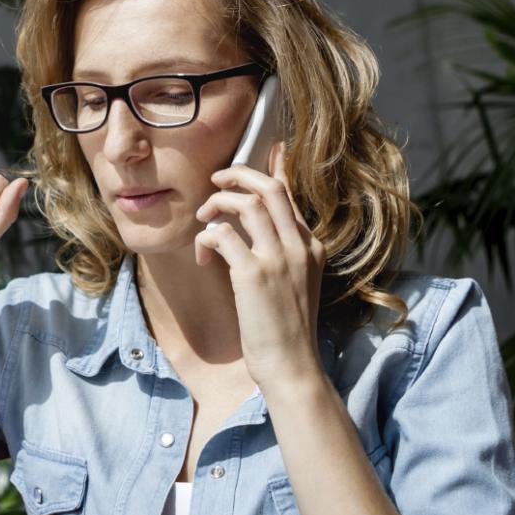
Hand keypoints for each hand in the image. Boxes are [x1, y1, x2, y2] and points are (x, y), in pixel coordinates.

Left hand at [192, 143, 326, 387]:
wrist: (292, 366)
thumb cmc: (286, 331)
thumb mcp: (295, 284)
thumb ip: (283, 254)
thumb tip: (253, 233)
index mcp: (311, 247)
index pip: (291, 195)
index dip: (275, 168)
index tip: (270, 148)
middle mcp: (298, 246)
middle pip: (269, 189)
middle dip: (238, 175)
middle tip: (216, 180)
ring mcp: (277, 259)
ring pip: (244, 204)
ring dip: (216, 205)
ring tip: (204, 220)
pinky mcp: (253, 275)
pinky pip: (222, 235)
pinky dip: (206, 239)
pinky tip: (204, 257)